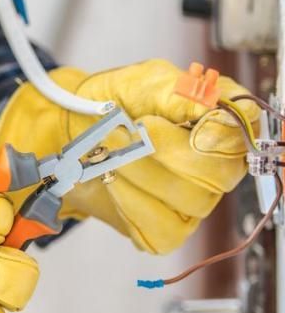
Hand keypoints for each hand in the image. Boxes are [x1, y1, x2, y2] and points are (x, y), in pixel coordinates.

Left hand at [0, 59, 258, 253]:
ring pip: (189, 201)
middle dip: (164, 152)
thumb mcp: (143, 81)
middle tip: (124, 132)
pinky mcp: (166, 230)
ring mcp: (192, 202)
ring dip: (139, 173)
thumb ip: (177, 90)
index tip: (180, 122)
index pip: (241, 133)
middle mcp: (215, 166)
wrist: (72, 132)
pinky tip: (112, 182)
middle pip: (217, 174)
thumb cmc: (113, 103)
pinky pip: (162, 230)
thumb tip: (208, 104)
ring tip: (110, 153)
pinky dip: (130, 203)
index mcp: (218, 124)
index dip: (218, 132)